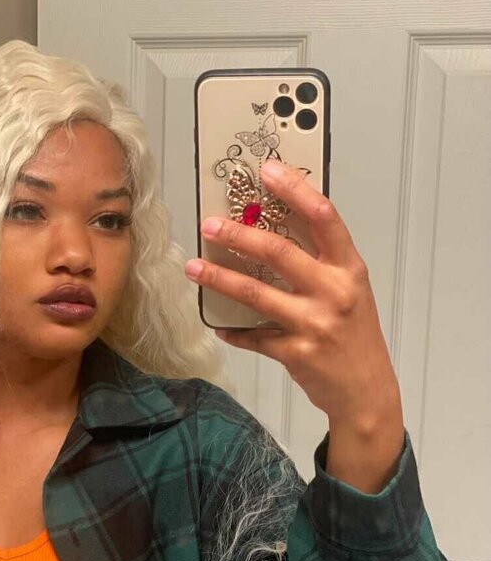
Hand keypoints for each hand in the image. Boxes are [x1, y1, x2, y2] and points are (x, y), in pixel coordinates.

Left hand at [185, 159, 401, 431]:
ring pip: (257, 294)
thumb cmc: (355, 334)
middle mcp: (333, 291)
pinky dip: (234, 331)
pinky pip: (254, 337)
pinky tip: (219, 326)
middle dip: (239, 235)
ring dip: (220, 278)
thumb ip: (319, 262)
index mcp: (349, 268)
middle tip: (210, 224)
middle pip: (279, 253)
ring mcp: (314, 324)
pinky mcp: (295, 353)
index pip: (323, 217)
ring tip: (194, 267)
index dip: (294, 189)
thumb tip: (269, 230)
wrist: (366, 390)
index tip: (267, 170)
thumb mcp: (349, 290)